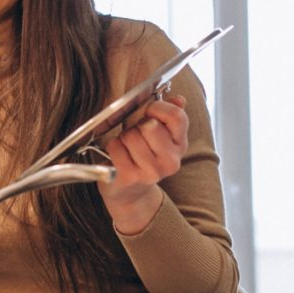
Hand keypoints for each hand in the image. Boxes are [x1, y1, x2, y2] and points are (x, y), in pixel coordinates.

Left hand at [98, 94, 187, 234]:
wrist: (131, 193)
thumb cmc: (142, 157)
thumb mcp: (161, 137)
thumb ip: (169, 116)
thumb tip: (179, 99)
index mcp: (180, 145)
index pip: (176, 116)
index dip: (158, 108)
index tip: (149, 112)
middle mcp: (170, 161)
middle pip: (149, 125)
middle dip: (137, 126)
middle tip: (136, 136)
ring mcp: (151, 171)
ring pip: (130, 135)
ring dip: (123, 138)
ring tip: (128, 148)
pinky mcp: (130, 177)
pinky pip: (115, 147)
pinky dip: (113, 148)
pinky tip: (119, 157)